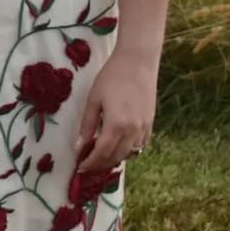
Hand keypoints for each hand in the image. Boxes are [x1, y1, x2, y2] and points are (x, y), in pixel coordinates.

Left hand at [73, 49, 157, 174]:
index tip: (80, 167)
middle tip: (87, 166)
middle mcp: (133, 131)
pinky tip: (117, 147)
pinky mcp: (150, 124)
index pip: (102, 152)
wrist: (137, 63)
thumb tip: (79, 146)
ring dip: (114, 158)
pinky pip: (140, 145)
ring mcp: (144, 128)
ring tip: (100, 158)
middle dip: (101, 164)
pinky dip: (128, 150)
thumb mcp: (93, 100)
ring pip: (130, 153)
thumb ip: (87, 125)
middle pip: (116, 156)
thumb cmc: (111, 78)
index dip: (90, 162)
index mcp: (117, 125)